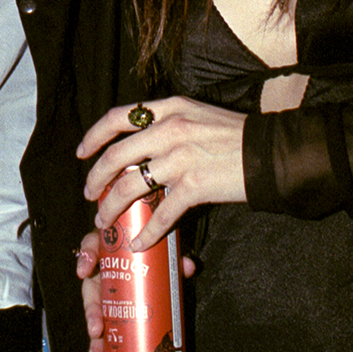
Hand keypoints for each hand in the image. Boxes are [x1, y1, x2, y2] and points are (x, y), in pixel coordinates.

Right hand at [76, 226, 197, 351]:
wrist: (148, 255)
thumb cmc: (147, 254)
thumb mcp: (157, 253)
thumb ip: (171, 258)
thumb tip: (188, 266)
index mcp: (109, 254)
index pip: (92, 248)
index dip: (86, 258)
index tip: (84, 272)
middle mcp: (101, 275)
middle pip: (90, 292)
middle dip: (91, 314)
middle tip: (96, 330)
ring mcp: (104, 295)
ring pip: (94, 316)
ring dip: (94, 338)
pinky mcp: (109, 313)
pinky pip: (102, 330)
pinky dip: (100, 347)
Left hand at [77, 95, 246, 250]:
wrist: (269, 152)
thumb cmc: (235, 135)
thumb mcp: (196, 115)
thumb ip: (169, 123)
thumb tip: (143, 146)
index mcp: (169, 109)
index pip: (118, 117)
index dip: (94, 135)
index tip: (82, 152)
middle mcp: (169, 129)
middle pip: (116, 155)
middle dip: (96, 178)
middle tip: (89, 194)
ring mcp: (180, 157)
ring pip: (131, 185)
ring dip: (112, 207)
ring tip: (105, 220)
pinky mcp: (194, 185)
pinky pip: (162, 213)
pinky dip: (147, 232)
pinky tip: (139, 242)